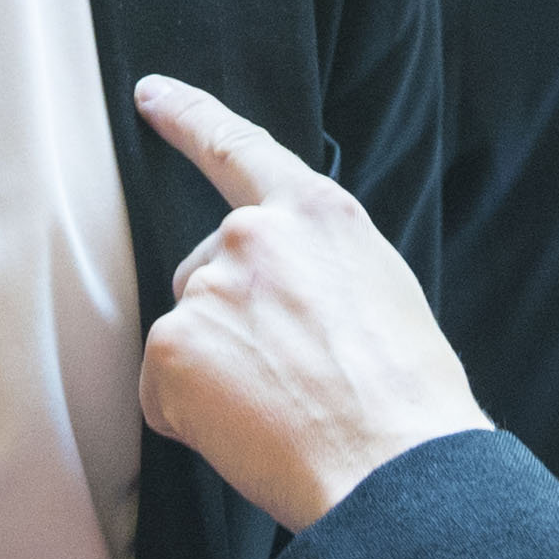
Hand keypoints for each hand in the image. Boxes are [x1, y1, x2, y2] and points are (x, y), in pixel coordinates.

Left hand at [132, 76, 484, 533]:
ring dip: (217, 376)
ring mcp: (208, 288)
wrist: (394, 463)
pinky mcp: (172, 346)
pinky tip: (249, 434)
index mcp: (317, 214)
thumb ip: (317, 266)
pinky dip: (193, 420)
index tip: (151, 95)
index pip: (239, 149)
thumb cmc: (407, 398)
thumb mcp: (381, 292)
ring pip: (188, 338)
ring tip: (284, 412)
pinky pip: (163, 391)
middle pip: (205, 272)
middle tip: (293, 379)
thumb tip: (283, 299)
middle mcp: (254, 236)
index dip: (189, 118)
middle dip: (229, 322)